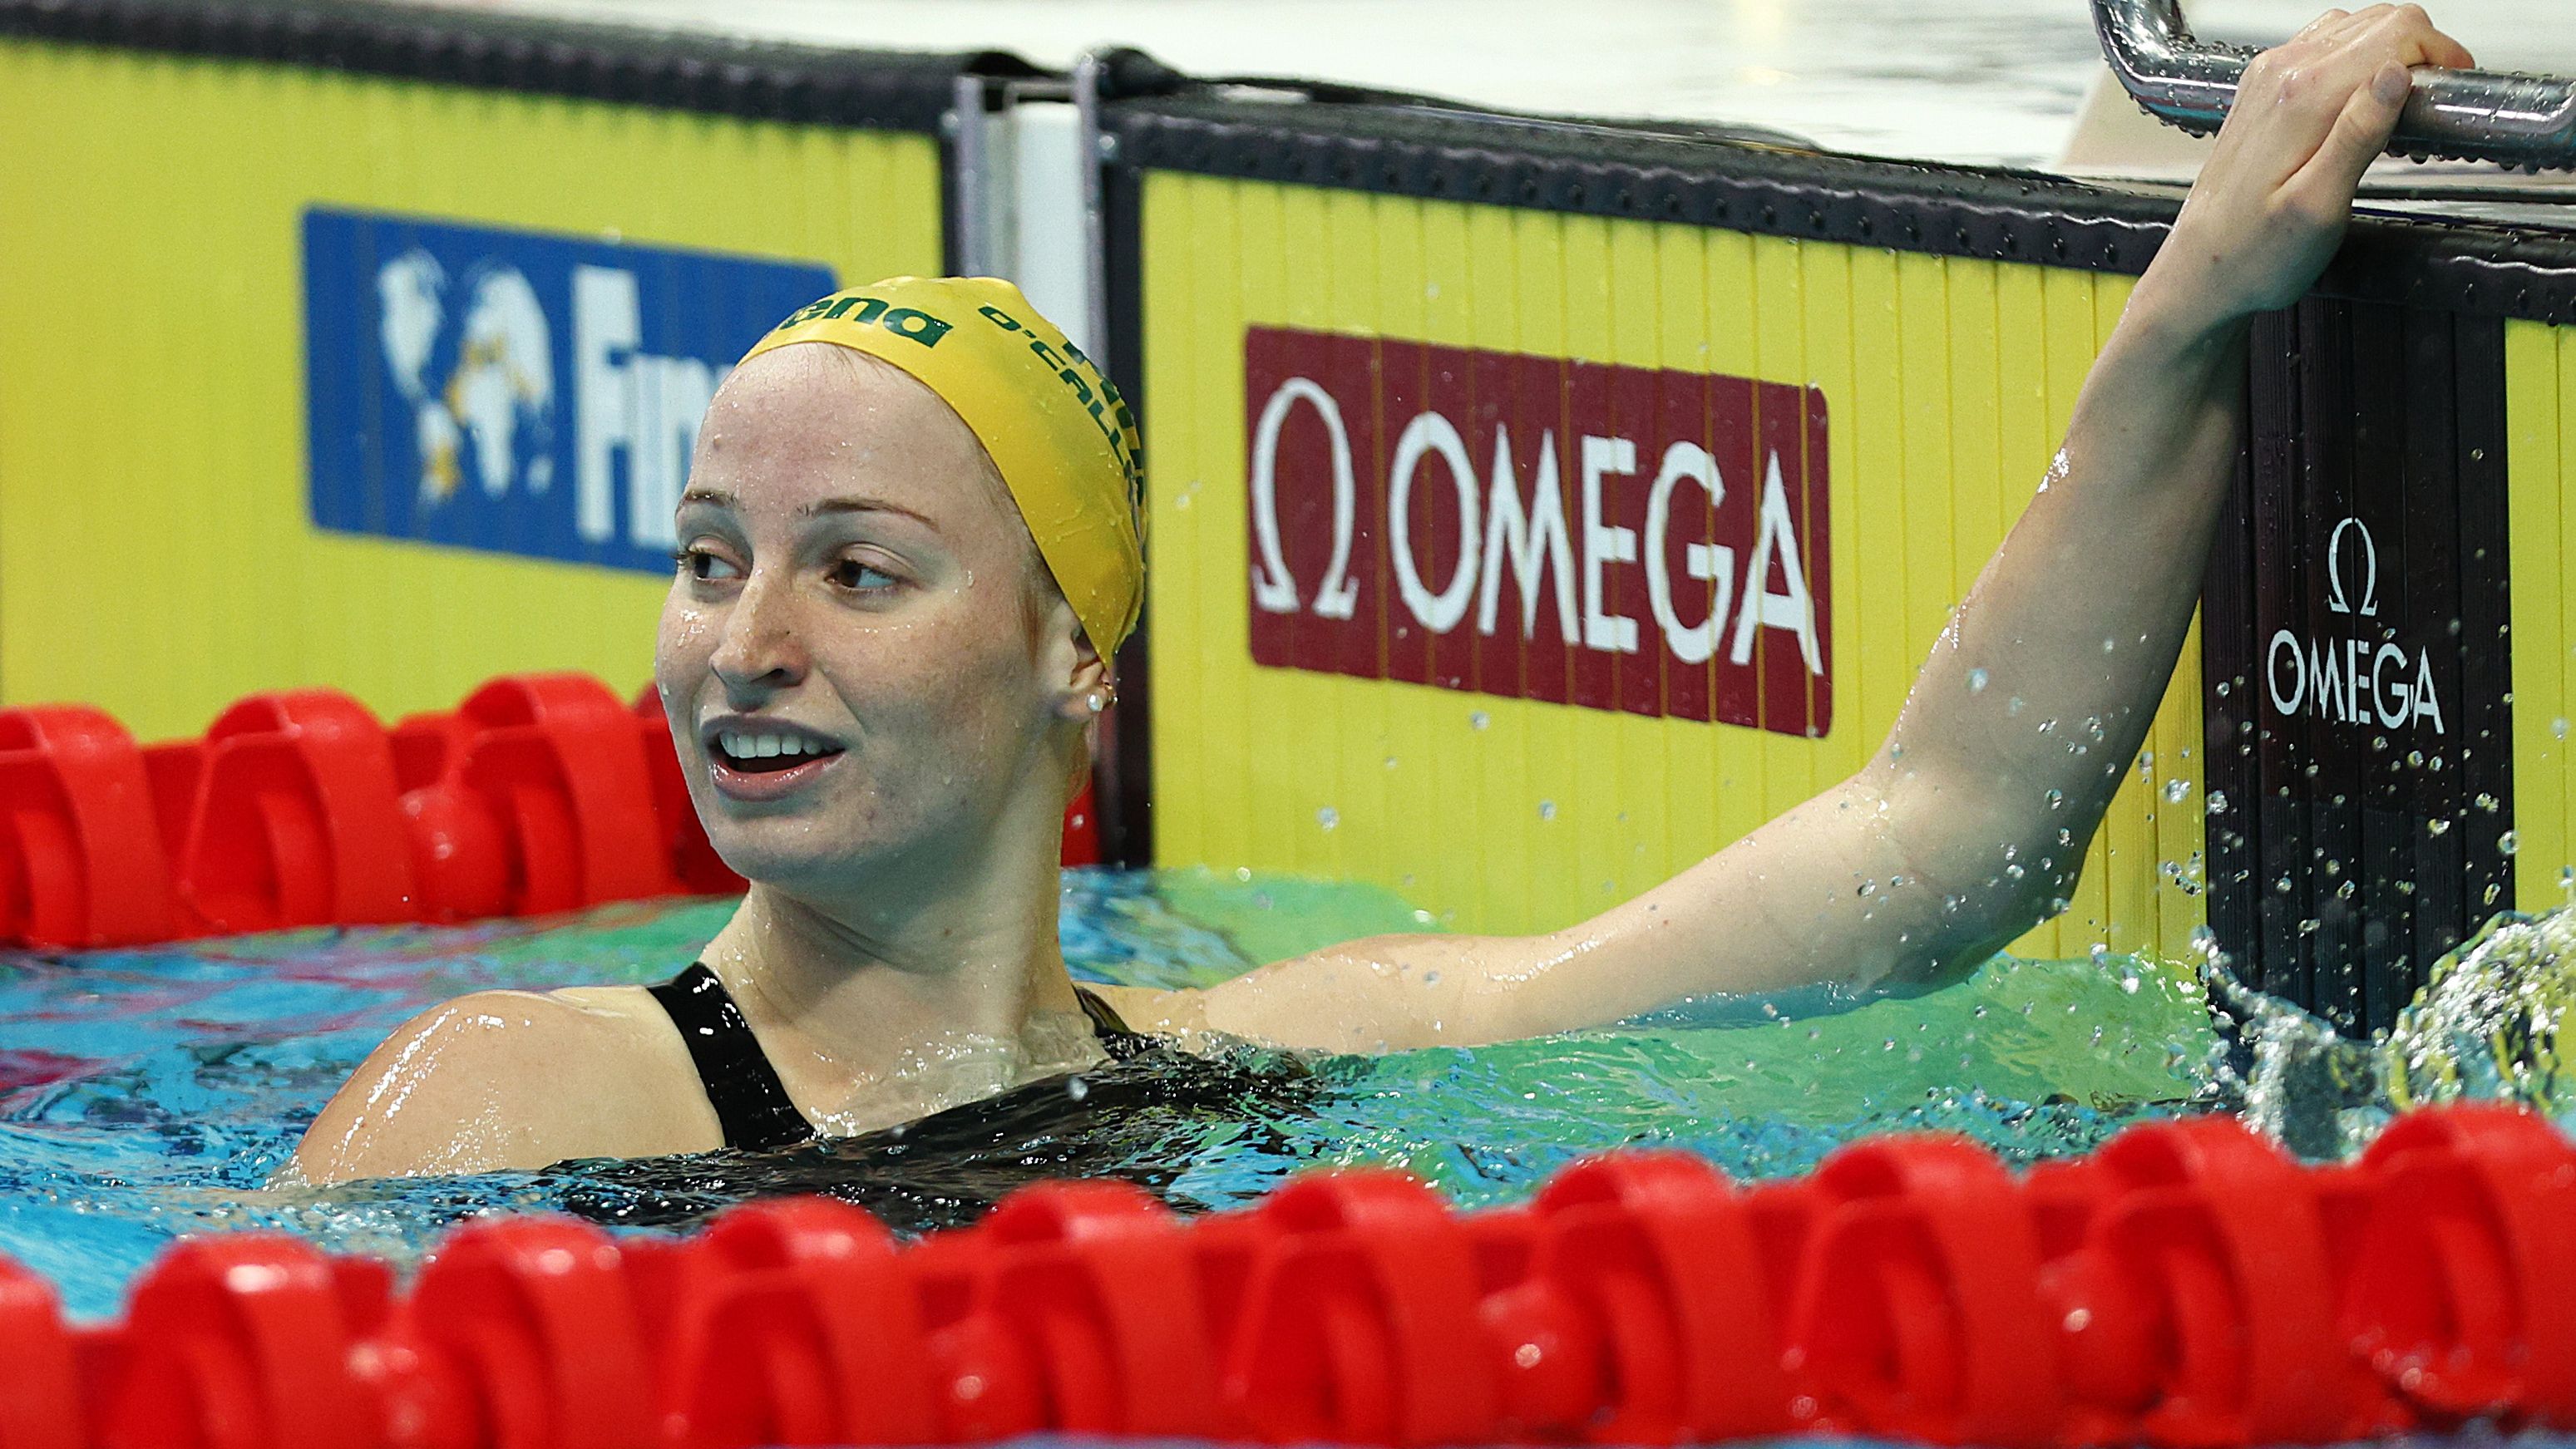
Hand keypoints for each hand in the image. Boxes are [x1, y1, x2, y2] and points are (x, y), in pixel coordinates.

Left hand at [2136, 5, 2474, 334]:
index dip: (2440, 51)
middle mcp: (2281, 74)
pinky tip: (2366, 98)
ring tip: (2409, 98)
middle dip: (2422, 47)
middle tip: (2439, 94)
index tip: (2455, 83)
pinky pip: (2323, 47)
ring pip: (2352, 27)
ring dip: (2392, 49)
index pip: (2396, 32)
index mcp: (2304, 96)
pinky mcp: (2262, 92)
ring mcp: (2268, 79)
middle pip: (2378, 20)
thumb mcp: (2320, 205)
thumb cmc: (2254, 253)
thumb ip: (2360, 134)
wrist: (2200, 271)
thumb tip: (2396, 76)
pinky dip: (2358, 58)